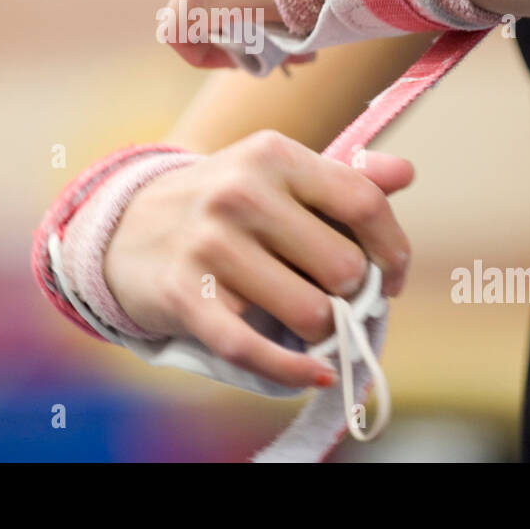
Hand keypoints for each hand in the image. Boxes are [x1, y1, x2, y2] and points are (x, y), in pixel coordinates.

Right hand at [103, 130, 412, 388]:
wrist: (124, 227)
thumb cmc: (223, 204)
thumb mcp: (276, 175)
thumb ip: (344, 176)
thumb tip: (405, 174)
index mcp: (273, 156)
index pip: (363, 202)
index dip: (392, 249)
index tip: (391, 275)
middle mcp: (241, 193)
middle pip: (343, 267)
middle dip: (350, 294)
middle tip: (334, 296)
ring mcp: (209, 245)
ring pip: (310, 313)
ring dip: (320, 331)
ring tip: (306, 321)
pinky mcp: (185, 295)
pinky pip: (255, 349)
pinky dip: (293, 370)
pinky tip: (313, 373)